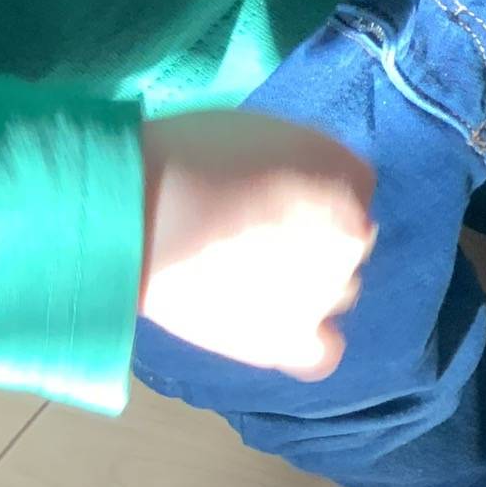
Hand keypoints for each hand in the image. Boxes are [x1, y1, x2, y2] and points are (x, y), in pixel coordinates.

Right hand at [139, 113, 375, 379]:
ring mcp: (327, 289)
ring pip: (337, 292)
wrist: (134, 211)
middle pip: (346, 243)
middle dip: (311, 240)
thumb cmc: (181, 157)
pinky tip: (274, 331)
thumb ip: (296, 163)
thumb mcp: (257, 132)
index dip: (309, 197)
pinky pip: (322, 354)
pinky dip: (306, 345)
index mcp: (344, 174)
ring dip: (306, 287)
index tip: (270, 199)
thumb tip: (295, 185)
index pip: (350, 191)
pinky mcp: (292, 337)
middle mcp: (351, 234)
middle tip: (252, 238)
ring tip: (244, 279)